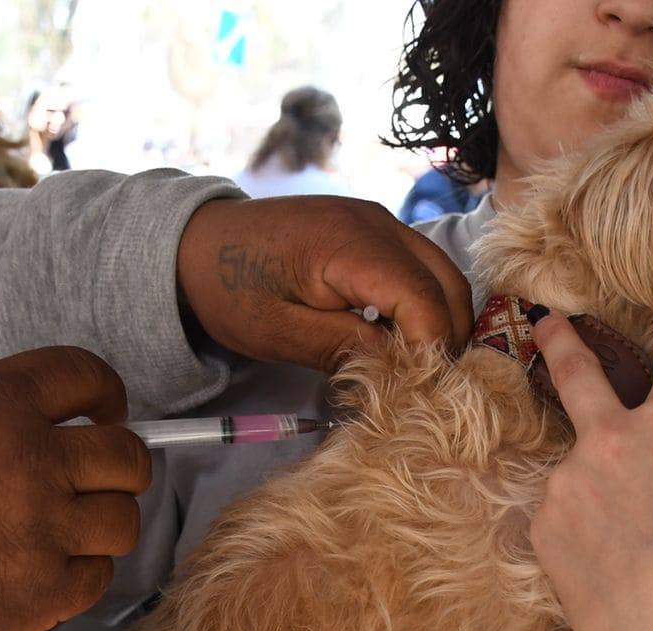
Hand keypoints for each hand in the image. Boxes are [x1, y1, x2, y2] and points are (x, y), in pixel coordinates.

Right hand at [0, 346, 150, 630]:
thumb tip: (40, 420)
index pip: (86, 375)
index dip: (105, 394)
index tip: (107, 411)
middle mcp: (31, 462)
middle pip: (125, 456)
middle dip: (118, 465)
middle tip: (99, 478)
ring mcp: (41, 531)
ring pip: (120, 520)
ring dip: (101, 523)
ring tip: (69, 531)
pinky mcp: (40, 594)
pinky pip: (96, 577)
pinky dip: (80, 574)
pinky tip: (48, 570)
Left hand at [176, 195, 472, 368]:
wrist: (202, 243)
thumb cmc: (232, 289)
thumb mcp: (281, 333)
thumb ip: (346, 348)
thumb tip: (404, 368)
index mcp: (351, 245)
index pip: (425, 301)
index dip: (431, 349)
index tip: (417, 388)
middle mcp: (378, 223)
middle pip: (449, 284)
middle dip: (447, 338)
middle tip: (424, 384)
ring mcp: (381, 221)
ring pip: (444, 274)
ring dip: (440, 320)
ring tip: (413, 364)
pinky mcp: (377, 228)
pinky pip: (423, 266)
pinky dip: (425, 302)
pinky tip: (397, 335)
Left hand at [526, 313, 652, 630]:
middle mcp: (612, 439)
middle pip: (575, 372)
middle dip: (560, 340)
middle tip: (547, 323)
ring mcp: (568, 484)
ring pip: (580, 469)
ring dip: (597, 486)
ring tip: (633, 543)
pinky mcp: (542, 530)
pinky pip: (564, 517)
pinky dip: (584, 530)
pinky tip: (612, 569)